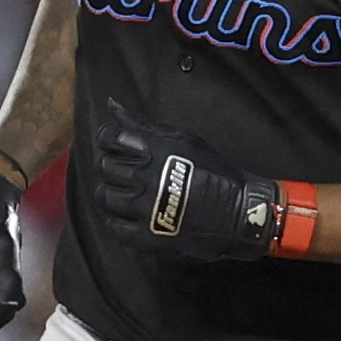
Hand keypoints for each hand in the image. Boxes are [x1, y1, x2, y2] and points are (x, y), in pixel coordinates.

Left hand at [89, 99, 311, 262]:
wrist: (238, 212)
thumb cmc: (213, 171)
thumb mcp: (181, 139)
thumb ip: (141, 124)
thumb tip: (111, 104)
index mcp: (153, 150)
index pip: (107, 136)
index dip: (108, 138)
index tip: (117, 145)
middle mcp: (145, 178)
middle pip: (103, 166)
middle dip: (112, 165)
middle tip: (128, 171)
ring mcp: (143, 209)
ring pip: (103, 196)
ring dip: (112, 192)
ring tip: (130, 193)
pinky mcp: (145, 236)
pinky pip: (113, 226)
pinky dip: (118, 219)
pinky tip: (132, 214)